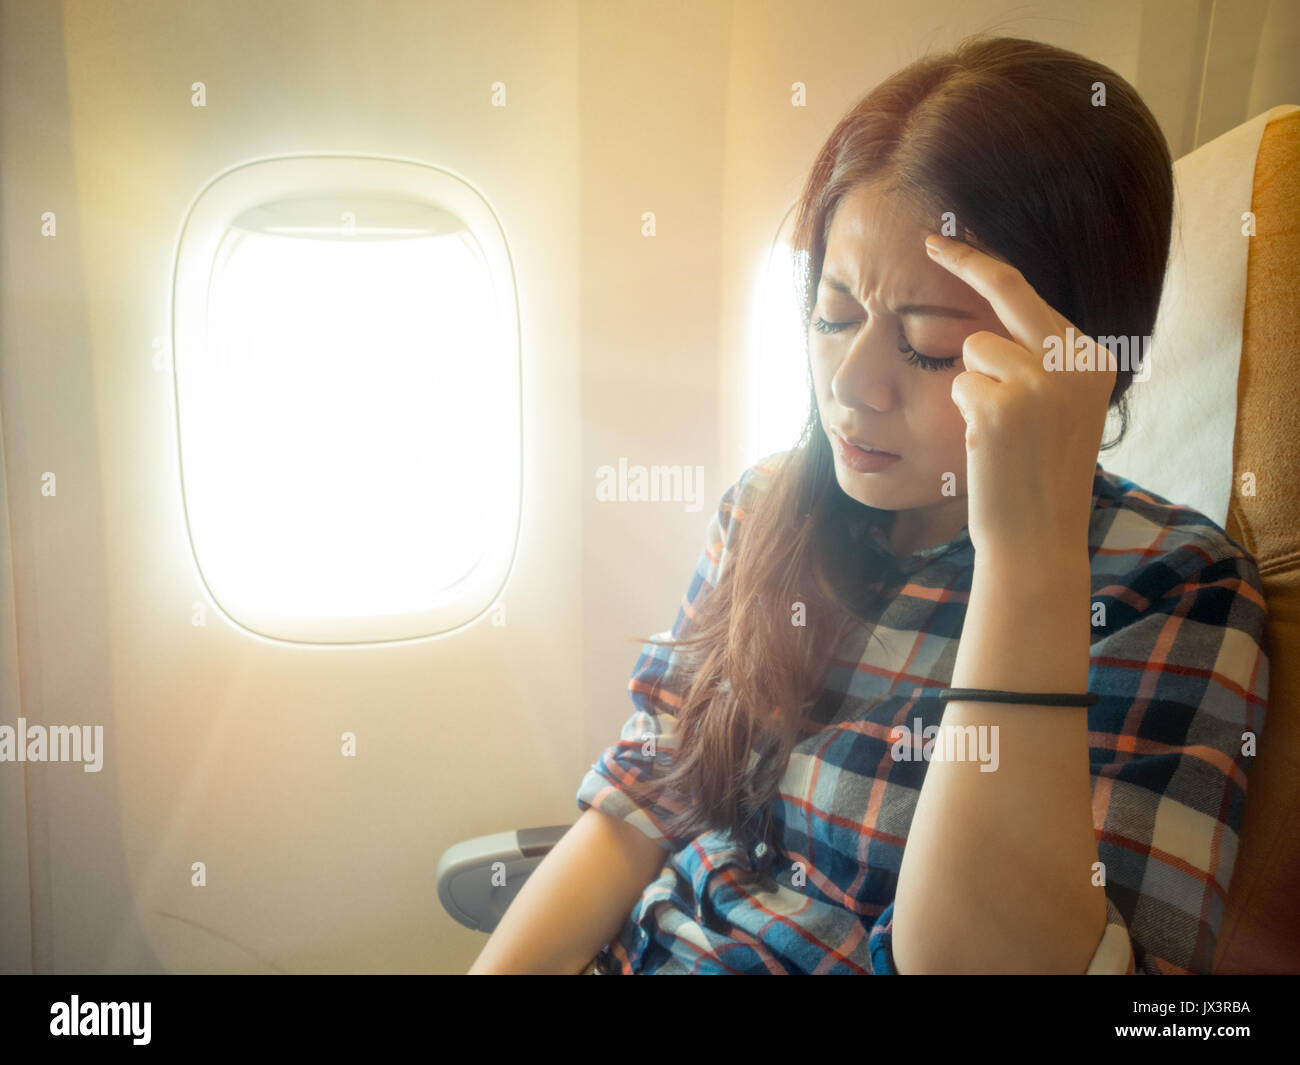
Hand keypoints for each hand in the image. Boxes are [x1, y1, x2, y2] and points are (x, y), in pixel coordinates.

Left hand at [924, 233, 1112, 565]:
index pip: (1032, 295)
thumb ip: (1040, 360)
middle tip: (930, 241)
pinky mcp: (1004, 407)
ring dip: (972, 385)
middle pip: (1008, 292)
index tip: (948, 242)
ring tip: (996, 431)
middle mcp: (1076, 362)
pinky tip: (987, 446)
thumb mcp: (1059, 408)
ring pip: (974, 349)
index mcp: (1093, 360)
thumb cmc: (1036, 476)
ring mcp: (1041, 382)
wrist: (1037, 538)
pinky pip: (961, 385)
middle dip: (965, 261)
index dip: (985, 266)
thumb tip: (993, 313)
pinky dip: (963, 413)